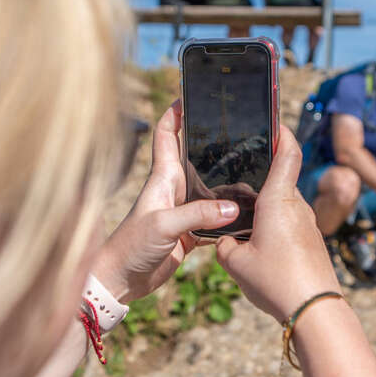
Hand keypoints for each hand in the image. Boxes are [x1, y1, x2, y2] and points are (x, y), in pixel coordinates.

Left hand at [93, 103, 240, 302]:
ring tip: (254, 167)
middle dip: (213, 141)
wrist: (121, 281)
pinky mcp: (190, 232)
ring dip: (228, 179)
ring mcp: (183, 210)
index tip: (192, 95)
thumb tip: (233, 207)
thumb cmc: (131, 246)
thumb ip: (198, 214)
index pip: (167, 135)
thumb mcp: (164, 225)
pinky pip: (216, 217)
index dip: (176, 113)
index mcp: (163, 178)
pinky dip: (231, 215)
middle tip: (238, 128)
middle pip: (195, 156)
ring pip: (211, 186)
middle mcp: (174, 189)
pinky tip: (248, 213)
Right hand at [216, 127, 339, 322]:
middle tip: (239, 176)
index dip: (282, 132)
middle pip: (282, 180)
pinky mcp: (312, 241)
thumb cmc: (275, 281)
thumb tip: (226, 241)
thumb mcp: (234, 263)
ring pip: (285, 204)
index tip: (274, 120)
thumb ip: (224, 245)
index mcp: (278, 200)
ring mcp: (308, 224)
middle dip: (263, 176)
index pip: (288, 153)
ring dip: (268, 206)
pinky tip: (261, 242)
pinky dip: (276, 224)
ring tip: (244, 215)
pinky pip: (291, 223)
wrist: (315, 309)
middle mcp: (297, 206)